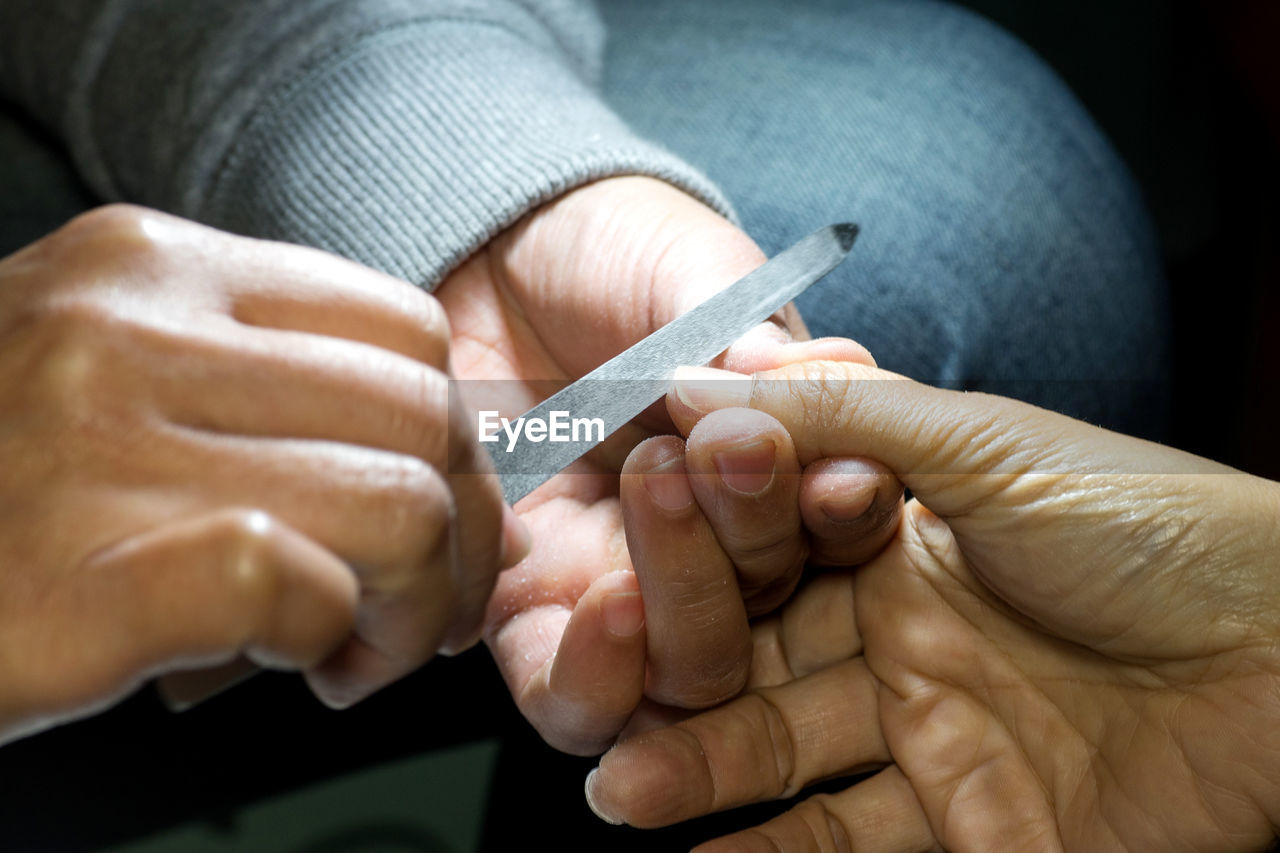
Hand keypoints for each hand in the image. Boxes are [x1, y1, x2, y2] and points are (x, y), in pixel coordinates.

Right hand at [0, 206, 519, 742]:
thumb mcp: (108, 379)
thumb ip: (255, 390)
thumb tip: (440, 472)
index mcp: (151, 269)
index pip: (404, 327)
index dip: (455, 437)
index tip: (440, 513)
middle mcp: (128, 330)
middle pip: (425, 415)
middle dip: (462, 534)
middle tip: (423, 610)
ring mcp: (97, 442)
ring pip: (398, 501)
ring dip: (416, 604)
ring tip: (357, 649)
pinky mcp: (77, 570)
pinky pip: (295, 583)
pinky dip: (330, 638)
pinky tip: (293, 665)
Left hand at [435, 176, 878, 752]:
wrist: (492, 251)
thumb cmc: (615, 254)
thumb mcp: (695, 273)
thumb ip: (750, 333)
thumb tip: (827, 377)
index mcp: (783, 478)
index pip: (839, 529)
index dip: (848, 515)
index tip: (841, 477)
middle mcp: (716, 554)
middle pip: (770, 612)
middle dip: (758, 538)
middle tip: (729, 448)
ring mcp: (624, 591)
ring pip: (688, 676)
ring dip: (689, 605)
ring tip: (659, 489)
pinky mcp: (529, 611)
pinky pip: (569, 696)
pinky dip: (596, 675)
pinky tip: (605, 603)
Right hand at [586, 362, 1279, 851]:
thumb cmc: (1157, 526)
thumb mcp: (985, 442)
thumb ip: (837, 412)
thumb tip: (696, 379)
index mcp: (893, 540)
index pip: (758, 559)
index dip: (689, 569)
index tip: (612, 576)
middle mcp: (900, 636)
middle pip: (759, 664)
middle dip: (677, 682)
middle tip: (596, 702)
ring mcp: (934, 732)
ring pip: (790, 757)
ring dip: (704, 778)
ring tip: (622, 791)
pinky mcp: (979, 824)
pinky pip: (852, 843)